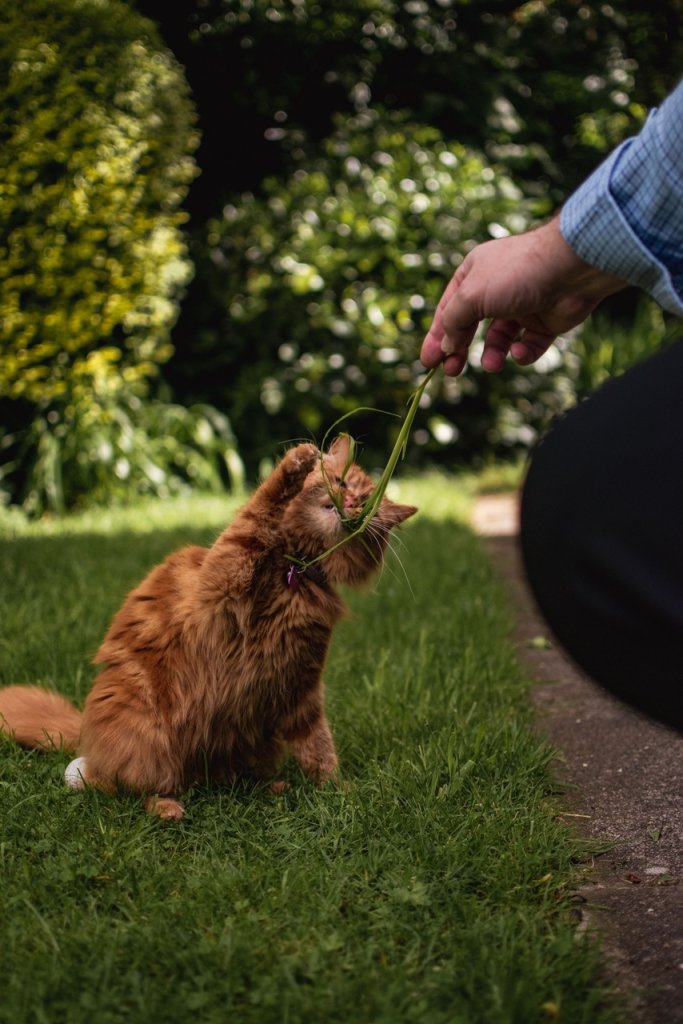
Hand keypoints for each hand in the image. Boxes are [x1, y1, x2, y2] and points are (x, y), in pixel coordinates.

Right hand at [420, 217, 627, 375]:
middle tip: (451, 372)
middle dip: (460, 350)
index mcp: (474, 274)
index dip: (437, 336)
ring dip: (493, 355)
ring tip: (492, 365)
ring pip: (499, 339)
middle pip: (470, 326)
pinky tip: (520, 351)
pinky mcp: (545, 322)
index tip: (429, 362)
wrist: (571, 268)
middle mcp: (496, 289)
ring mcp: (522, 306)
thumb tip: (447, 345)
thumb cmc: (516, 274)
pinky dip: (523, 353)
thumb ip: (453, 322)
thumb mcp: (471, 296)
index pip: (448, 309)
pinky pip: (528, 345)